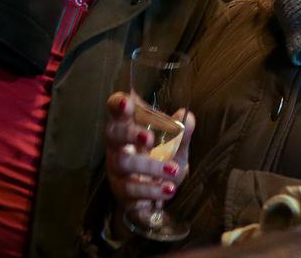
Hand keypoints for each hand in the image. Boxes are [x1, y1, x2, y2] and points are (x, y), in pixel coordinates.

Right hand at [104, 92, 193, 228]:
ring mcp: (117, 171)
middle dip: (128, 134)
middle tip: (150, 138)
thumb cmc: (160, 163)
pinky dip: (152, 190)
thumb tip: (187, 116)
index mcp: (128, 128)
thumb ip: (180, 133)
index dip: (118, 104)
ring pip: (123, 163)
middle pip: (112, 134)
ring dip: (149, 166)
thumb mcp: (175, 148)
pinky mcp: (122, 193)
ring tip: (173, 170)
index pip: (116, 111)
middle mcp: (117, 147)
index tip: (126, 102)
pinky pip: (131, 191)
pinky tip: (169, 189)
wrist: (154, 199)